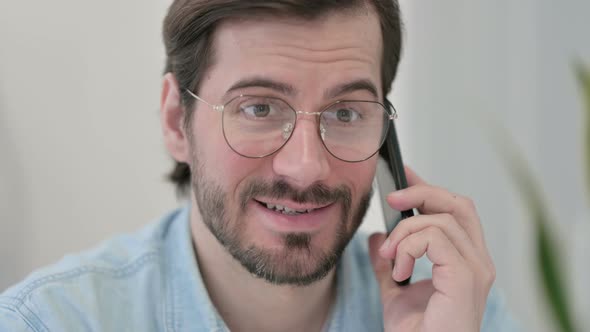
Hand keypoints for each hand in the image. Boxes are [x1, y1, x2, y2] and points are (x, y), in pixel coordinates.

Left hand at [368, 167, 494, 331]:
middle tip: (391, 199)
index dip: (429, 188)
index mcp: (465, 261)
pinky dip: (410, 247)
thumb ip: (390, 263)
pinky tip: (400, 269)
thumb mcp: (395, 291)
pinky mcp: (466, 278)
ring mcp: (476, 270)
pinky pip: (436, 239)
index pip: (454, 210)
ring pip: (442, 219)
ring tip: (391, 257)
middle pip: (458, 203)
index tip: (402, 176)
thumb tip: (378, 238)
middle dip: (422, 192)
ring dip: (406, 232)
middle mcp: (477, 262)